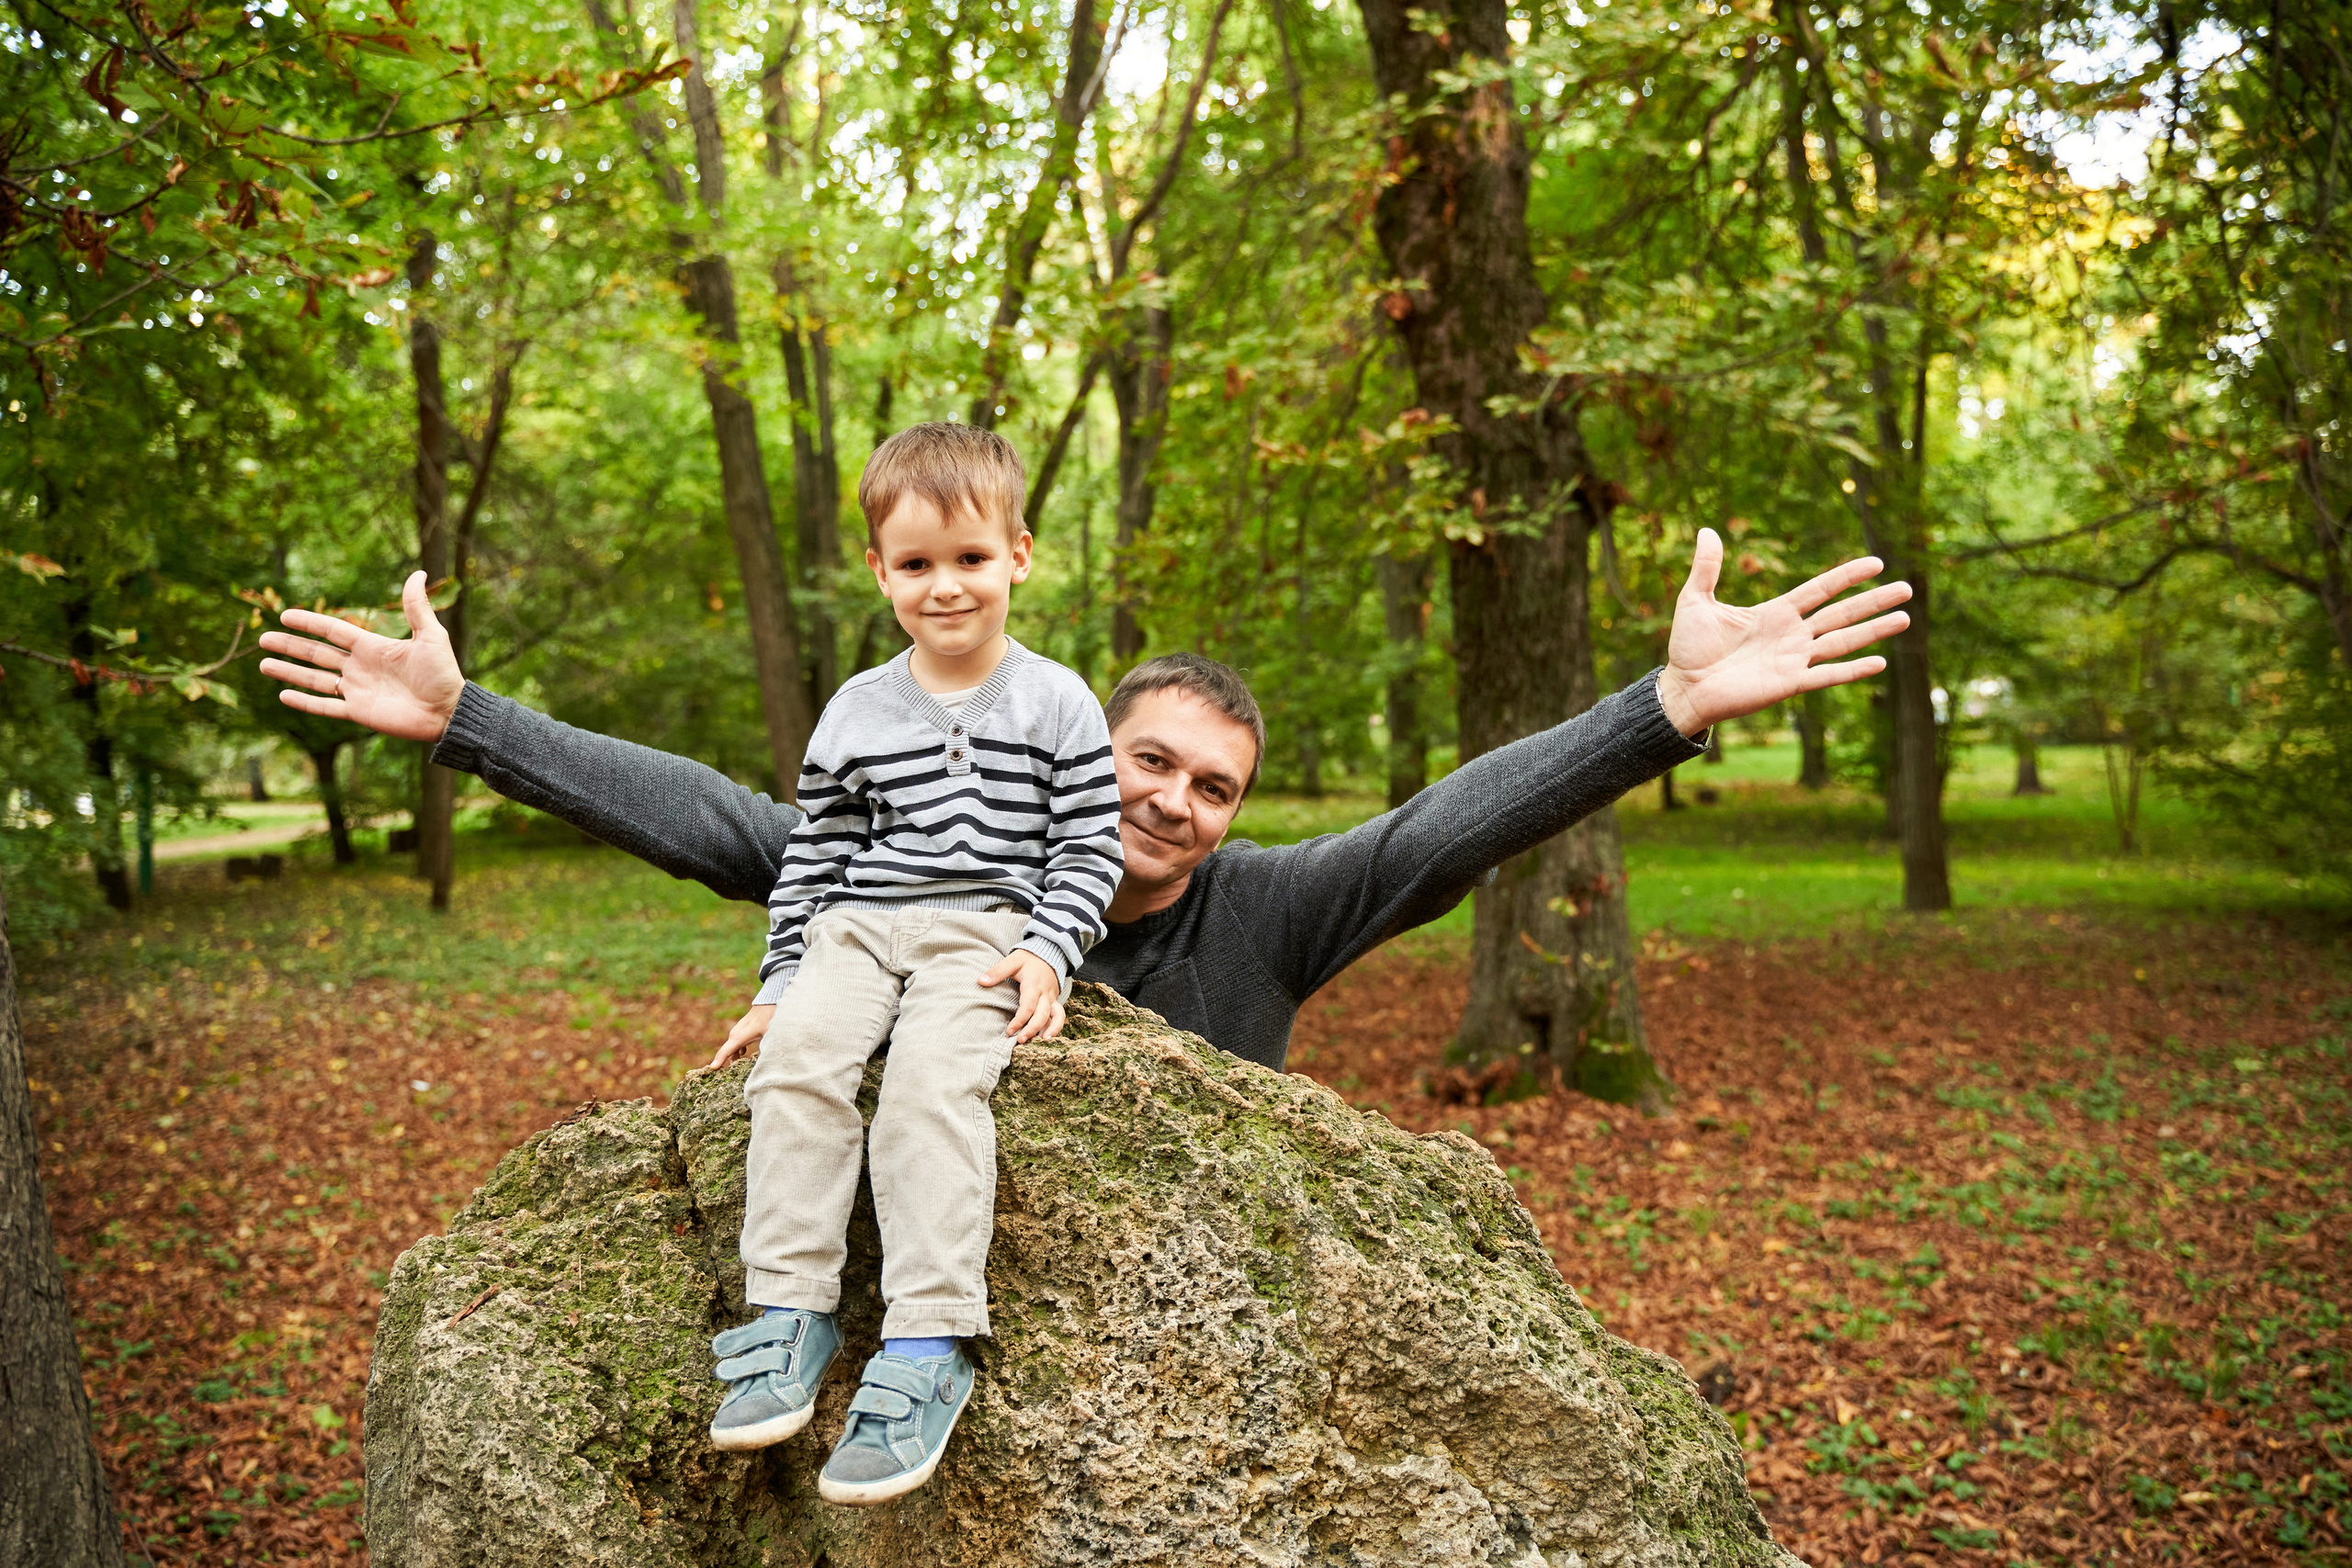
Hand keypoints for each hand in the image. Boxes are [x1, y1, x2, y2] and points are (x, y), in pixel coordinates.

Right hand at [257, 570, 463, 742]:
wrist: (450, 711)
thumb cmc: (443, 674)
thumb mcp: (431, 636)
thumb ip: (417, 607)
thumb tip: (418, 572)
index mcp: (372, 647)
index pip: (332, 631)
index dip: (309, 623)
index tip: (285, 615)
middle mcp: (360, 667)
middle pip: (317, 654)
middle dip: (290, 646)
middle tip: (263, 640)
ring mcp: (357, 690)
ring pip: (315, 679)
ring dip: (289, 672)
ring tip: (263, 664)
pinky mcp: (359, 712)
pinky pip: (325, 707)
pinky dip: (305, 702)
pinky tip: (283, 696)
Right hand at [710, 1004, 775, 1069]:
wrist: (770, 1000)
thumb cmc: (770, 1017)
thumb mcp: (770, 1035)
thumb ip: (766, 1050)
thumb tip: (766, 1063)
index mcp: (739, 1037)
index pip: (725, 1052)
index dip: (718, 1061)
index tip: (712, 1069)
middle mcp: (735, 1034)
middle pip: (728, 1053)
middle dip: (728, 1064)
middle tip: (731, 1076)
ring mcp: (737, 1031)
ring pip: (733, 1048)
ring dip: (734, 1058)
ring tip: (739, 1068)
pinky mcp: (742, 1030)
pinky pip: (736, 1043)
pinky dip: (738, 1051)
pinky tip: (744, 1054)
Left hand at [980, 950, 1064, 1042]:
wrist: (1049, 953)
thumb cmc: (1028, 959)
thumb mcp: (1012, 961)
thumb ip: (997, 971)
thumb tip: (981, 981)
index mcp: (1033, 984)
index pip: (1028, 1005)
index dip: (1019, 1020)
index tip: (1009, 1031)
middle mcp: (1045, 993)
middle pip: (1042, 1014)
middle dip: (1032, 1029)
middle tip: (1020, 1040)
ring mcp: (1051, 998)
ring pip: (1055, 1016)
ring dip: (1050, 1029)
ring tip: (1042, 1042)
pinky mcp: (1055, 1001)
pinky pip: (1059, 1015)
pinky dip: (1056, 1026)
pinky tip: (1047, 1037)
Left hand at [1653, 528, 1912, 736]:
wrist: (1683, 687)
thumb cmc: (1689, 647)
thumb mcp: (1696, 600)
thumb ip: (1707, 567)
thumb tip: (1706, 530)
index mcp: (1776, 612)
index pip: (1820, 589)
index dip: (1847, 576)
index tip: (1877, 563)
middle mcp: (1792, 635)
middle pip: (1841, 613)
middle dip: (1873, 601)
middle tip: (1907, 589)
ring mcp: (1794, 660)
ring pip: (1842, 641)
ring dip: (1874, 631)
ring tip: (1905, 618)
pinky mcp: (1789, 684)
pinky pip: (1827, 675)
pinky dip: (1853, 670)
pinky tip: (1880, 663)